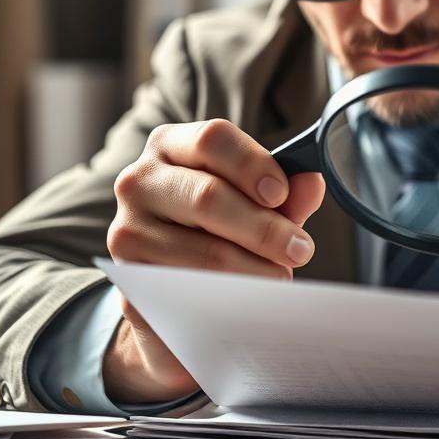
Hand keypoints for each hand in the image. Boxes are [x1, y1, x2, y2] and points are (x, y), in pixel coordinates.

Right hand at [103, 118, 325, 402]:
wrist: (177, 291)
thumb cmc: (223, 231)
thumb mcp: (258, 206)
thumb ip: (287, 194)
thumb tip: (312, 182)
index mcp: (172, 146)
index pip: (213, 138)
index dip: (253, 164)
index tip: (281, 195)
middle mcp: (139, 181)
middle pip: (208, 196)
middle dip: (265, 228)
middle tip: (300, 250)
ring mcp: (126, 231)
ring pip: (203, 251)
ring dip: (254, 269)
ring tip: (280, 277)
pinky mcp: (129, 280)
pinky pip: (189, 290)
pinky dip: (229, 297)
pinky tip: (250, 300)